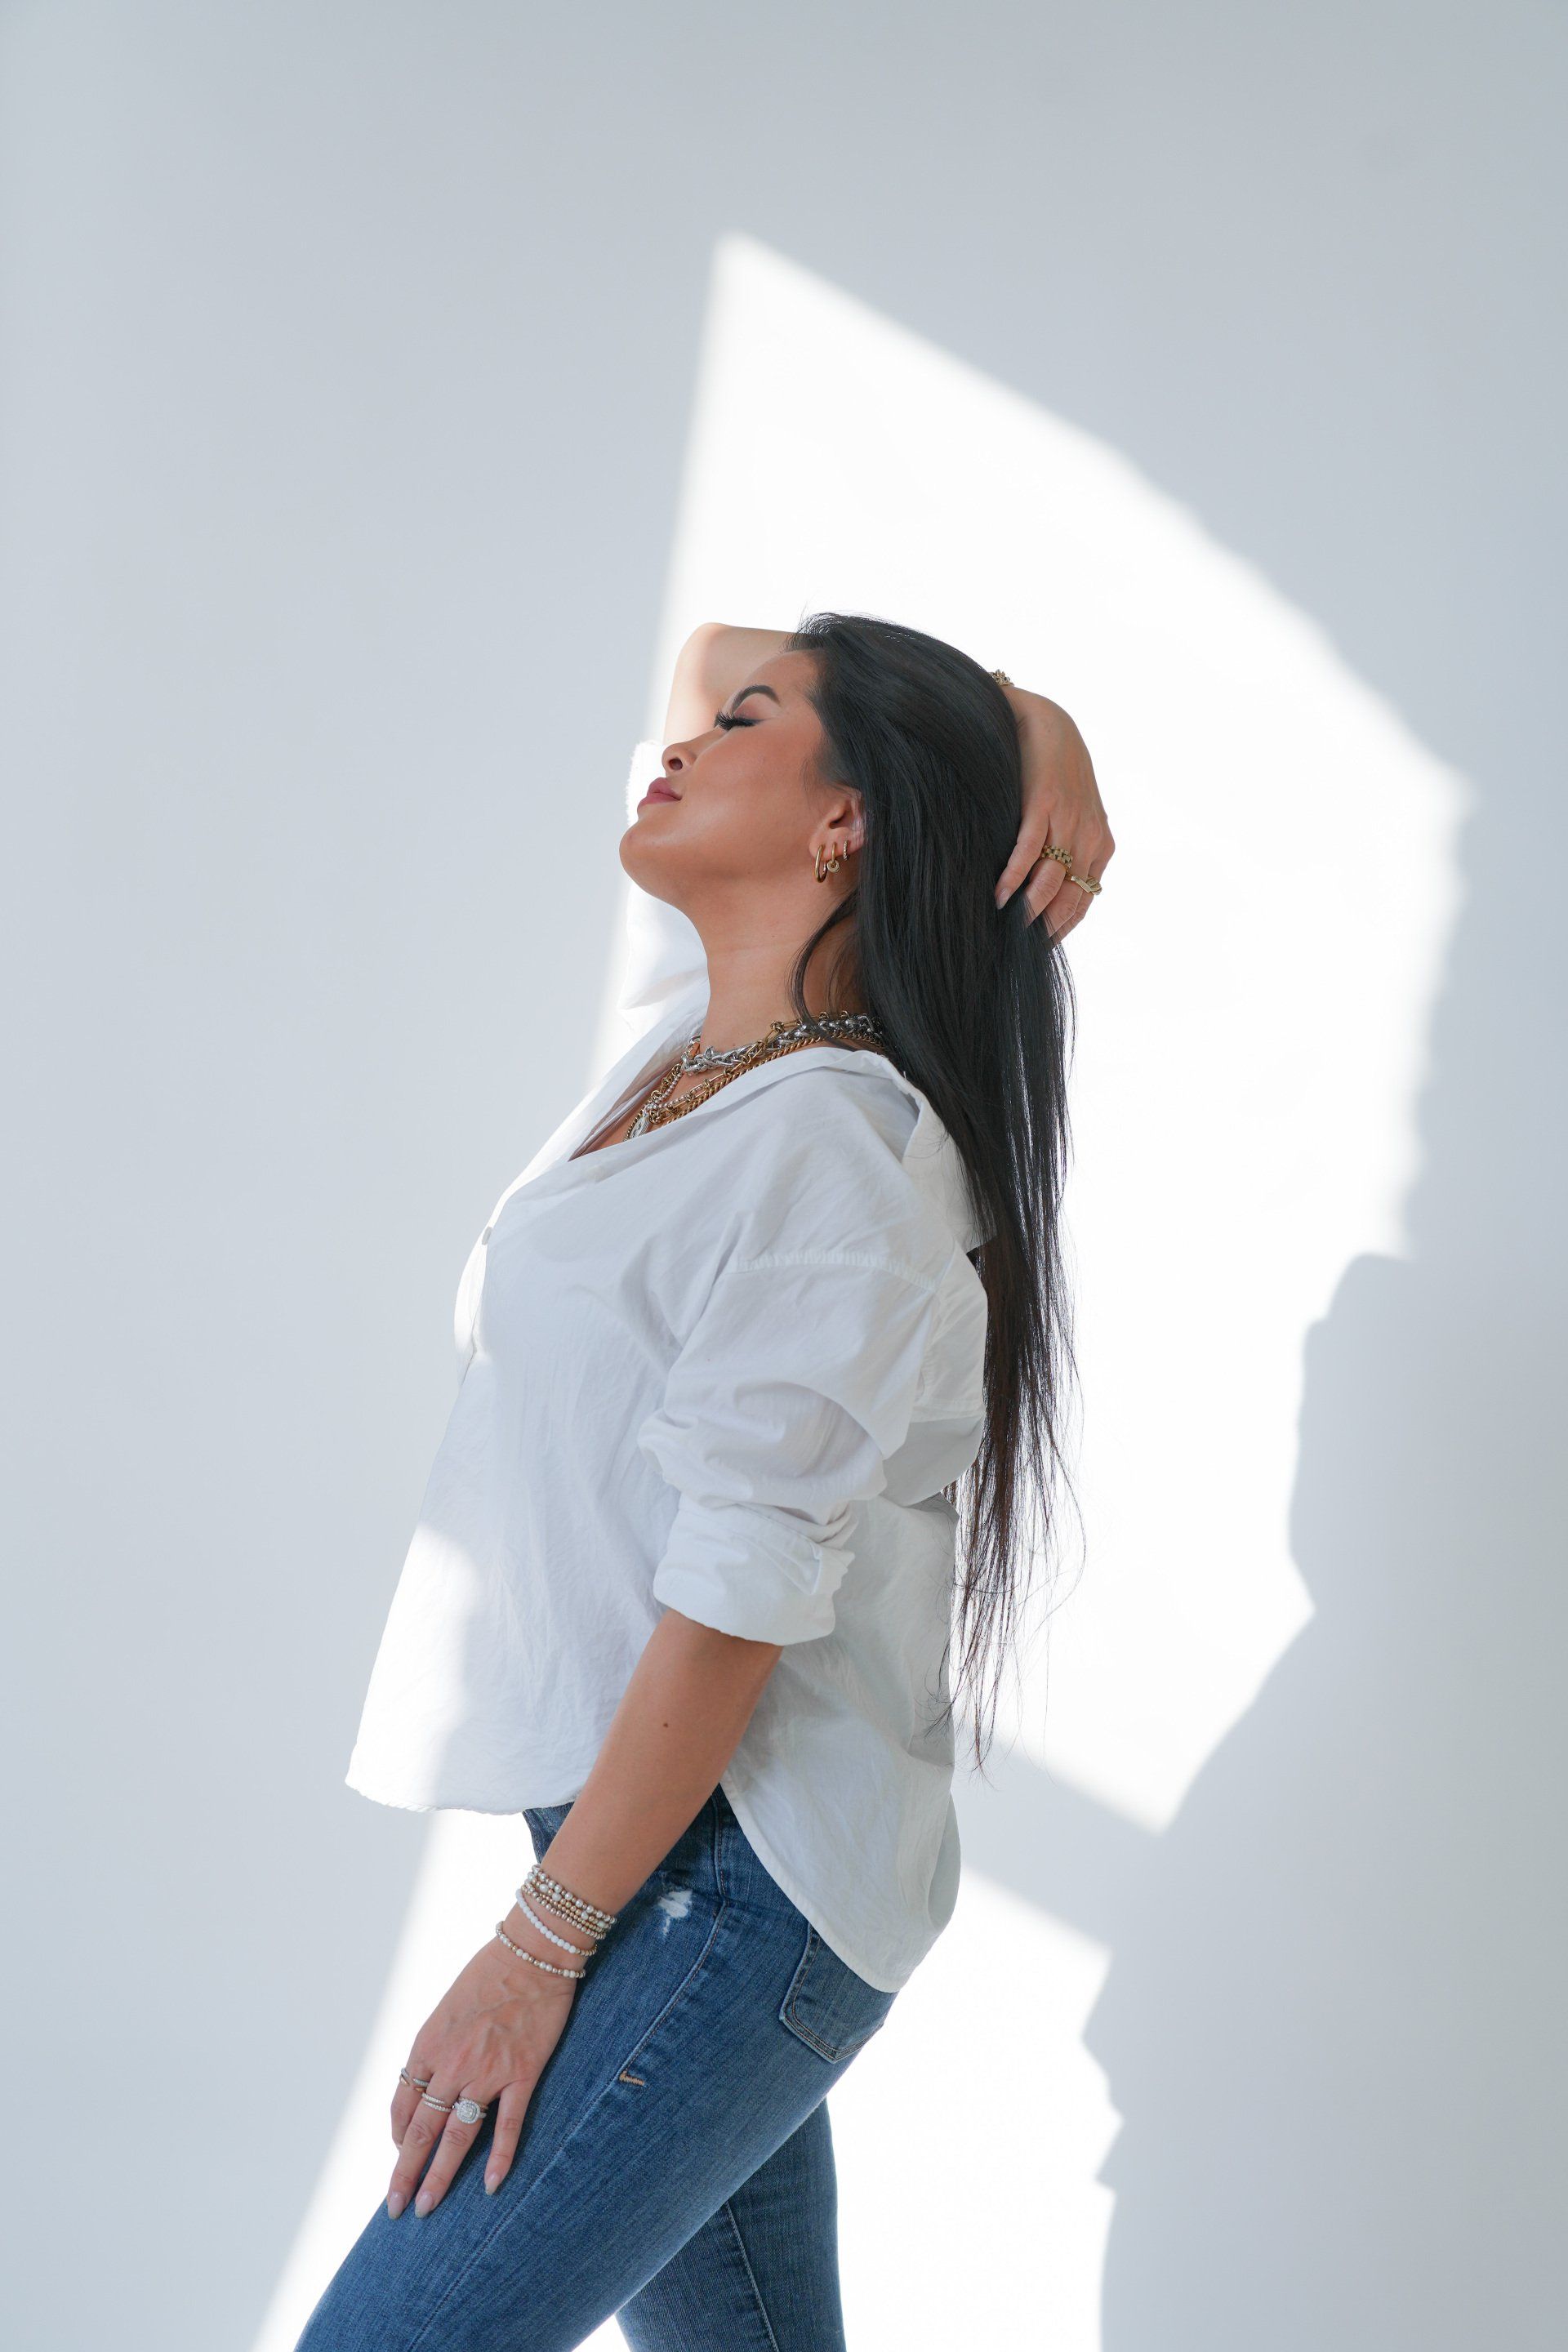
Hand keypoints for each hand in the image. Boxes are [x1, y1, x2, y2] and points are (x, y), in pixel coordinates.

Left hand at [387, 1918, 581, 2218]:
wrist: (532, 1951)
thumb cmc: (488, 1974)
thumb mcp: (446, 2009)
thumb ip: (436, 2048)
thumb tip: (428, 2084)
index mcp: (427, 2045)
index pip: (403, 2104)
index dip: (399, 2136)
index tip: (399, 2156)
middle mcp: (451, 2063)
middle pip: (421, 2130)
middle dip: (405, 2173)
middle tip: (396, 2209)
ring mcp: (487, 2071)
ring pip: (457, 2136)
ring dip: (440, 2176)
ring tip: (427, 2208)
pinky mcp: (522, 2073)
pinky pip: (507, 2125)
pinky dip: (500, 2158)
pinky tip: (492, 2186)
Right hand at [993, 691, 1113, 940]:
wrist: (1048, 723)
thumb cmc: (1054, 773)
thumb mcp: (1072, 815)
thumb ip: (1066, 850)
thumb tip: (1042, 890)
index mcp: (1100, 845)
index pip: (1083, 902)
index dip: (1061, 930)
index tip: (1037, 951)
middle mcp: (1090, 838)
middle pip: (1068, 900)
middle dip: (1045, 929)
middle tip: (1017, 952)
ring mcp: (1068, 822)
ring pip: (1050, 882)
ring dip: (1028, 912)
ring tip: (1007, 933)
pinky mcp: (1044, 805)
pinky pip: (1029, 852)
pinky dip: (1014, 879)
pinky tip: (998, 897)